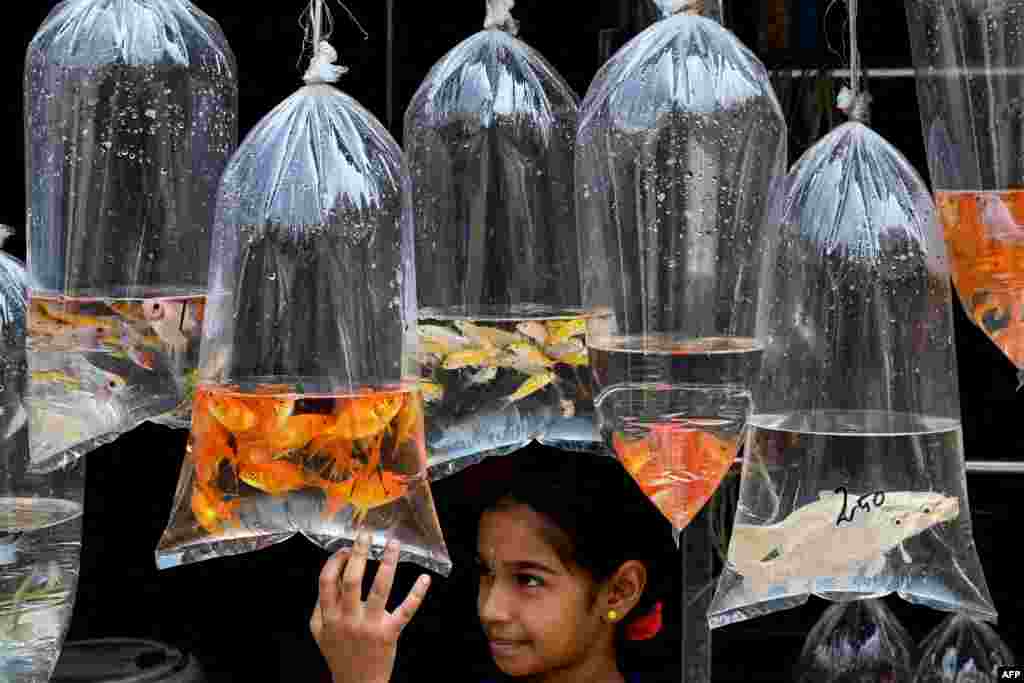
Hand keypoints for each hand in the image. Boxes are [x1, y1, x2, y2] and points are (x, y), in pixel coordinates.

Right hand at [310, 532, 430, 682]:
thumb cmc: (339, 654)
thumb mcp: (319, 632)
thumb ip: (319, 606)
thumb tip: (329, 574)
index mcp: (329, 617)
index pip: (327, 581)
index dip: (334, 561)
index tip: (344, 547)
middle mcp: (348, 619)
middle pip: (352, 580)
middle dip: (358, 554)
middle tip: (366, 534)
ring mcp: (370, 626)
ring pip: (380, 590)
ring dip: (388, 564)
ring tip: (394, 544)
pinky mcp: (390, 633)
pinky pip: (405, 611)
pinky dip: (416, 594)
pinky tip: (424, 579)